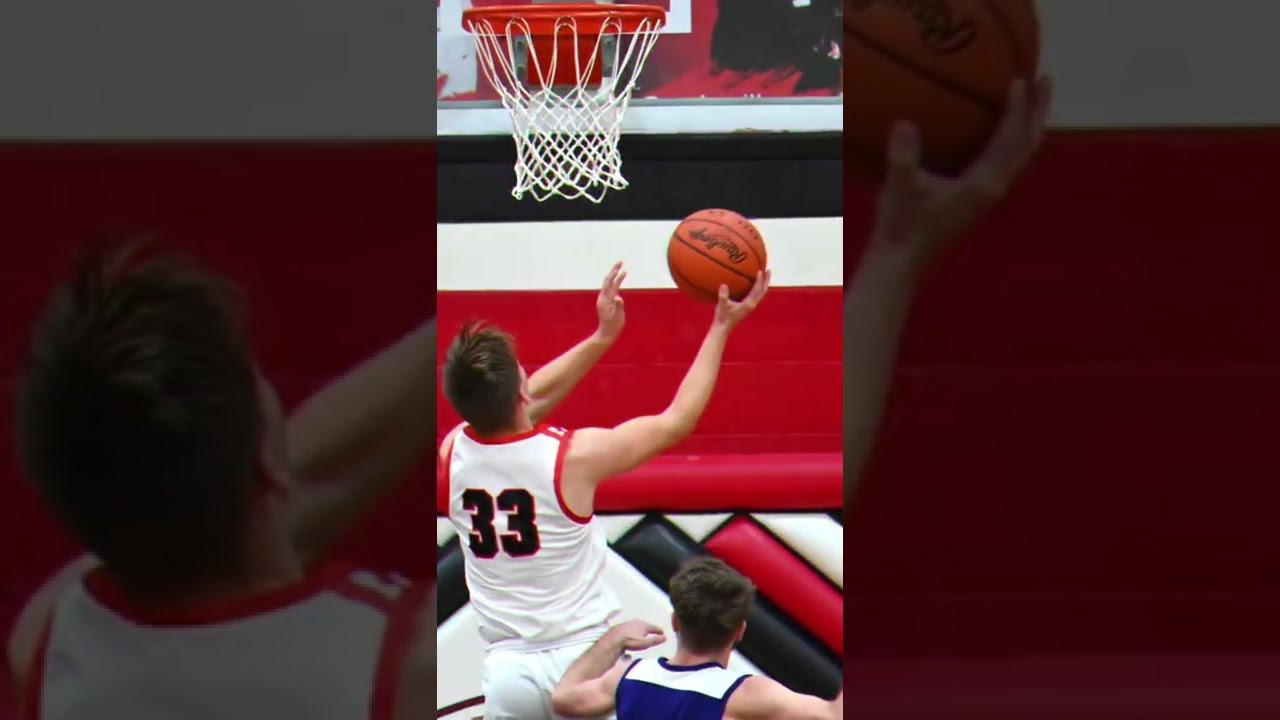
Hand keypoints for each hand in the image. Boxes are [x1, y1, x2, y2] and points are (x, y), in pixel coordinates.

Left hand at [595, 261, 626, 341]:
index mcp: (604, 299)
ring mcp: (606, 299)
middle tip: (620, 261)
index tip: (620, 266)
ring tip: (624, 270)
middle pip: (609, 280)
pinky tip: (620, 280)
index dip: (614, 273)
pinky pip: (613, 290)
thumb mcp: (617, 316)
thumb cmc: (612, 326)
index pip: (609, 282)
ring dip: (617, 276)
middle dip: (614, 270)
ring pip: (611, 285)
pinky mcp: (609, 302)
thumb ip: (618, 306)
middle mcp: (604, 297)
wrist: (607, 333)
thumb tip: (618, 297)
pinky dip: (617, 283)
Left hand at [610, 620, 666, 650]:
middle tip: (655, 631)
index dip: (658, 630)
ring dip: (642, 628)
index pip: (654, 627)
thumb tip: (666, 637)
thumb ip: (655, 640)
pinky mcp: (621, 627)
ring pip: (638, 625)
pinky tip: (633, 633)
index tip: (663, 633)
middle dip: (650, 628)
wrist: (613, 638)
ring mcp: (628, 623)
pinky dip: (634, 629)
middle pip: (646, 625)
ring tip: (645, 632)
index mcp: (644, 625)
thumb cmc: (631, 641)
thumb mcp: (645, 643)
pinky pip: (631, 627)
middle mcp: (636, 622)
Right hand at [713, 270, 770, 331]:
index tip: (760, 271)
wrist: (723, 328)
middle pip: (763, 291)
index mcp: (749, 304)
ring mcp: (750, 306)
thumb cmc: (723, 317)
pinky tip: (751, 283)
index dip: (759, 281)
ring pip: (760, 293)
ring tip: (763, 274)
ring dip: (762, 284)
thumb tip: (723, 285)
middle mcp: (752, 305)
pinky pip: (754, 295)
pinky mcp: (747, 307)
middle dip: (766, 281)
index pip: (757, 290)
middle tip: (768, 270)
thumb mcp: (722, 306)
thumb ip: (723, 296)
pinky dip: (756, 288)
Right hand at [871, 76, 1052, 273]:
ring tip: (1031, 98)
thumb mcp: (901, 189)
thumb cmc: (904, 226)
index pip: (1010, 140)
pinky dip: (1012, 139)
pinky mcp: (978, 197)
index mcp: (984, 183)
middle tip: (1046, 79)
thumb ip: (904, 158)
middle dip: (1037, 113)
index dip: (1017, 110)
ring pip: (1019, 154)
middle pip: (1027, 145)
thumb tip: (905, 122)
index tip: (1020, 79)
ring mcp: (988, 194)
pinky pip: (1005, 160)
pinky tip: (1000, 128)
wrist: (902, 261)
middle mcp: (994, 187)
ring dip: (1027, 125)